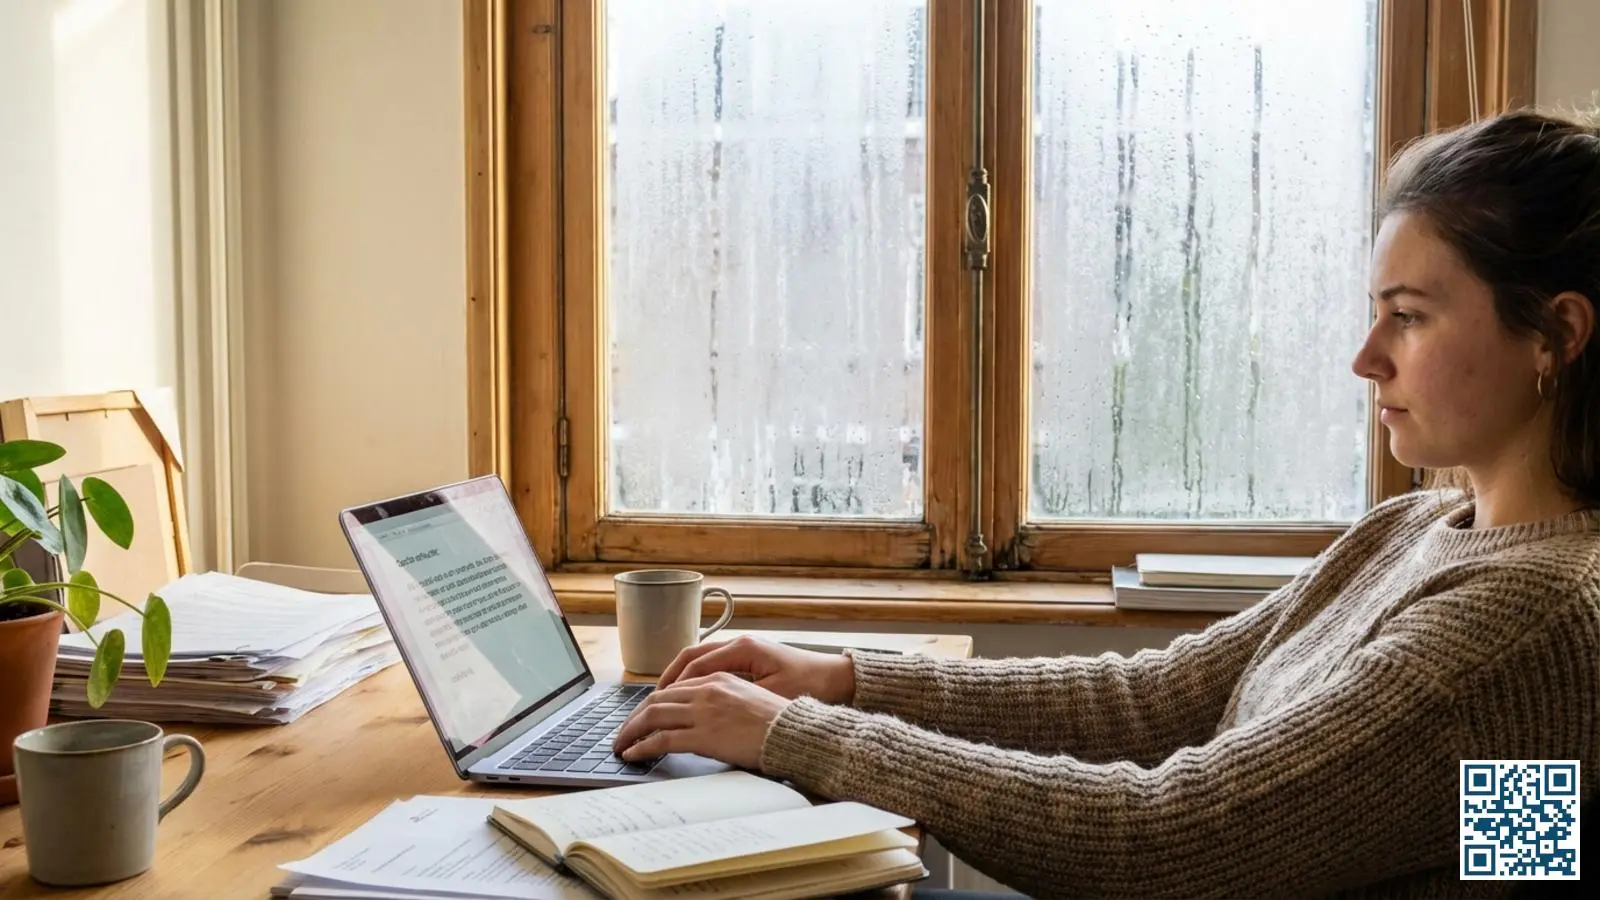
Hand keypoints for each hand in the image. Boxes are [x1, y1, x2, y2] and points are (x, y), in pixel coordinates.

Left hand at [611, 672, 791, 769]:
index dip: (651, 703)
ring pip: (652, 717)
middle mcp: (707, 690)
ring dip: (631, 731)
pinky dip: (641, 747)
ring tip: (621, 744)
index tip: (641, 715)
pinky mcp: (703, 736)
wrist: (793, 732)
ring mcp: (703, 712)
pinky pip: (661, 740)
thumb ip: (720, 699)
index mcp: (718, 679)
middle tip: (623, 732)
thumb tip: (700, 715)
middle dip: (634, 717)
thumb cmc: (777, 720)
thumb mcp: (747, 697)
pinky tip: (633, 754)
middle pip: (656, 700)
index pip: (672, 688)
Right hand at [654, 634, 855, 704]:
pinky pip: (712, 665)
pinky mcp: (749, 659)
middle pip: (691, 657)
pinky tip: (689, 696)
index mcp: (743, 649)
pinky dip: (696, 679)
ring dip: (680, 679)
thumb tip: (703, 709)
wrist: (837, 679)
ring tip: (662, 700)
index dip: (673, 685)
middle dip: (668, 679)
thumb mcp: (771, 696)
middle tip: (650, 702)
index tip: (657, 704)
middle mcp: (739, 644)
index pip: (695, 664)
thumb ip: (737, 700)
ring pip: (699, 660)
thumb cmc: (809, 686)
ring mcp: (743, 650)